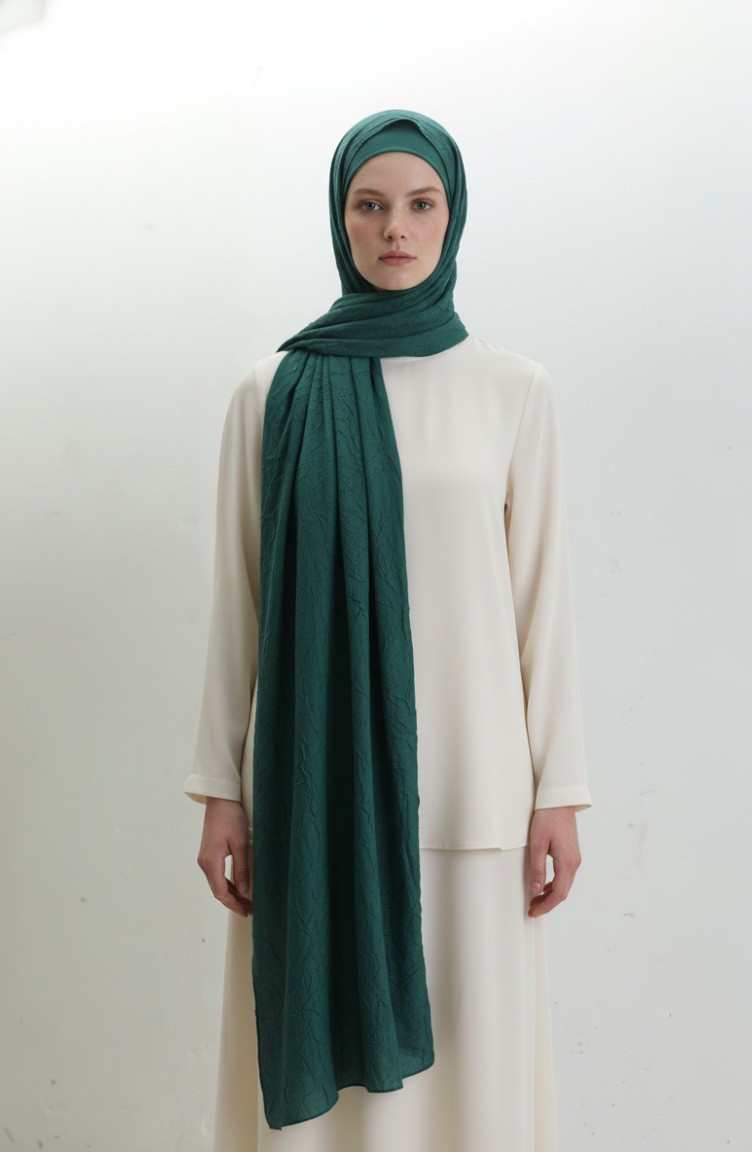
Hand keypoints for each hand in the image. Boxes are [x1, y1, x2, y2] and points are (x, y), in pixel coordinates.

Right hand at [197, 798, 252, 916]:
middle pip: (218, 890)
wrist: (220, 801)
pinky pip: (217, 875)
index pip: (221, 892)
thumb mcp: (241, 844)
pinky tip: (239, 888)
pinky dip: (227, 884)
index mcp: (211, 862)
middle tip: (250, 910)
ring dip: (231, 894)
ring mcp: (205, 859)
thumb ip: (241, 869)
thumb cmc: (231, 819)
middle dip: (234, 902)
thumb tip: (244, 891)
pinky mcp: (208, 854)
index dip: (234, 904)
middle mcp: (204, 863)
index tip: (246, 911)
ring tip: (247, 902)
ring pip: (217, 883)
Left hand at [527, 806, 581, 917]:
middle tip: (531, 909)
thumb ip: (537, 868)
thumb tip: (536, 891)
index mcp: (566, 862)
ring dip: (551, 895)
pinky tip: (544, 886)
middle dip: (547, 904)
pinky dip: (555, 885)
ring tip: (535, 900)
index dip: (545, 906)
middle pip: (563, 892)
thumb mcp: (537, 843)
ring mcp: (575, 858)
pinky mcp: (572, 854)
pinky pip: (565, 876)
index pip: (558, 893)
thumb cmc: (547, 818)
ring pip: (564, 885)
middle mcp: (574, 863)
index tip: (533, 912)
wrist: (559, 801)